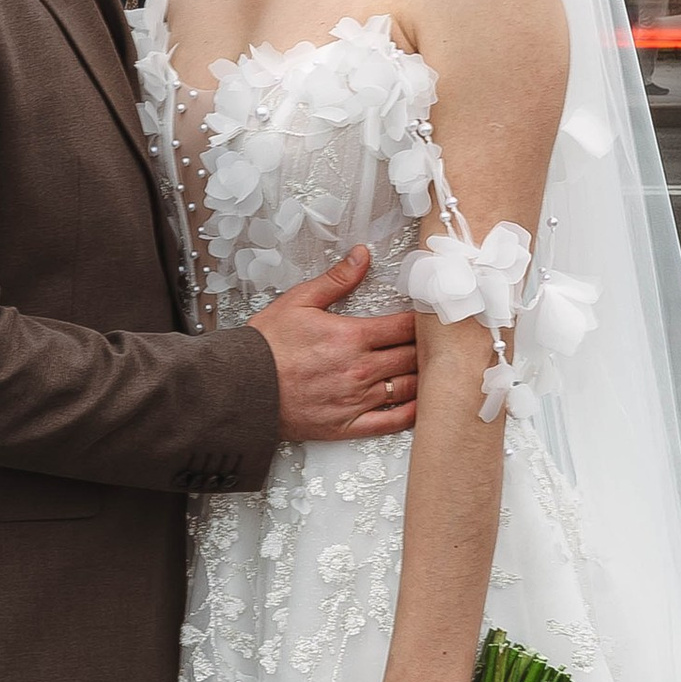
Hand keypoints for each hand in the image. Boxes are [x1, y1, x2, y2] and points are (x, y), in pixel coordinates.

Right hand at [253, 250, 419, 442]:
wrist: (241, 388)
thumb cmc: (265, 348)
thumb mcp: (298, 301)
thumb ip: (336, 279)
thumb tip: (361, 256)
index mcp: (351, 337)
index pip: (405, 326)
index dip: (424, 320)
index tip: (432, 316)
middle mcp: (360, 370)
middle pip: (413, 355)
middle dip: (429, 347)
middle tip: (439, 341)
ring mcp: (357, 400)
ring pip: (409, 387)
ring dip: (425, 376)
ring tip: (435, 368)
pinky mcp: (349, 425)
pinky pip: (393, 422)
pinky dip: (414, 413)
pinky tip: (422, 404)